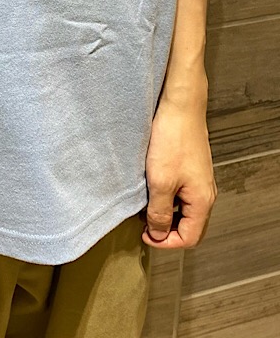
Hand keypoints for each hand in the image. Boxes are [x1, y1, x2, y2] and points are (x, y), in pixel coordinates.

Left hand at [142, 92, 217, 248]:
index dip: (166, 242)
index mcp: (202, 201)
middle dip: (166, 228)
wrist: (180, 106)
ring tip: (144, 204)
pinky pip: (181, 192)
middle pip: (189, 225)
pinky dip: (166, 196)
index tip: (145, 234)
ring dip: (165, 211)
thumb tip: (159, 235)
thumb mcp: (160, 181)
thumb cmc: (172, 140)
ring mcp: (199, 180)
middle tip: (143, 222)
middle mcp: (205, 193)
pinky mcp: (190, 167)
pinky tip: (151, 186)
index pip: (189, 238)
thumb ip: (160, 212)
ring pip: (183, 208)